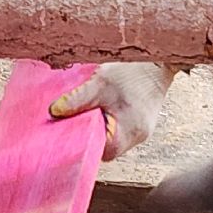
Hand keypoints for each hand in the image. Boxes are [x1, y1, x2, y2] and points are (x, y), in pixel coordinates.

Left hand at [49, 62, 176, 160]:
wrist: (158, 60)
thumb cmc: (131, 72)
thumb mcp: (100, 82)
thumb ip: (77, 99)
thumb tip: (54, 111)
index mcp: (129, 131)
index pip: (102, 152)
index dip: (85, 144)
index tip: (71, 132)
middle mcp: (138, 136)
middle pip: (108, 147)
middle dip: (92, 135)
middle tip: (78, 119)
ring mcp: (143, 131)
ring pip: (115, 138)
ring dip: (102, 127)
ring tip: (92, 110)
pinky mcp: (143, 122)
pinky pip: (122, 129)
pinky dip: (111, 122)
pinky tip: (105, 108)